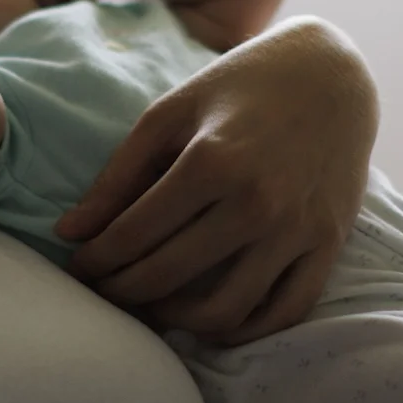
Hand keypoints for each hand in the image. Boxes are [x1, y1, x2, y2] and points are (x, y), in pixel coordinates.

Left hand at [56, 17, 377, 342]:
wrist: (333, 74)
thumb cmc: (241, 86)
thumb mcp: (171, 112)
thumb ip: (118, 175)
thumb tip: (69, 234)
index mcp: (212, 162)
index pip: (133, 236)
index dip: (95, 259)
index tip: (78, 264)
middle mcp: (258, 203)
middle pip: (168, 277)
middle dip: (122, 290)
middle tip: (104, 289)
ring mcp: (297, 230)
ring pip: (223, 311)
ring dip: (175, 320)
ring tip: (152, 305)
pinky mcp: (328, 245)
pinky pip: (284, 312)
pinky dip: (243, 329)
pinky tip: (211, 320)